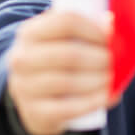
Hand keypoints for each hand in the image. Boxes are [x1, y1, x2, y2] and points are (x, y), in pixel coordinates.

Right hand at [6, 9, 112, 134]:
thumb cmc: (55, 61)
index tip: (108, 38)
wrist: (32, 99)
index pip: (65, 22)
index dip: (92, 29)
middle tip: (112, 61)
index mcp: (30, 32)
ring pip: (67, 82)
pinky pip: (66, 108)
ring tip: (110, 78)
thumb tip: (109, 22)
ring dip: (97, 80)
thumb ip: (84, 29)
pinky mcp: (34, 112)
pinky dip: (91, 102)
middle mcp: (22, 58)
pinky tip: (105, 96)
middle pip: (68, 54)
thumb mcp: (61, 39)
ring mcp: (25, 87)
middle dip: (98, 58)